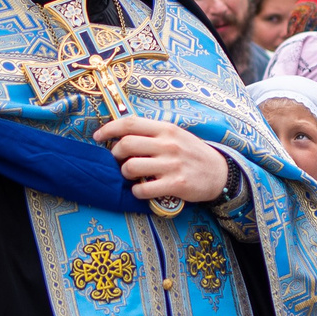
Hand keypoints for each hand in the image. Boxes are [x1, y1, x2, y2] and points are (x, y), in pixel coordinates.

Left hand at [95, 115, 229, 203]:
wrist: (219, 172)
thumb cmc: (191, 153)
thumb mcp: (175, 135)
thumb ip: (152, 133)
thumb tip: (122, 135)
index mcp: (165, 129)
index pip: (129, 123)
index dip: (108, 129)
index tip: (97, 137)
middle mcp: (167, 144)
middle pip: (125, 145)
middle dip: (115, 155)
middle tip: (119, 161)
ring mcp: (171, 165)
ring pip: (131, 168)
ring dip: (124, 174)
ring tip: (131, 176)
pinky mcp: (176, 184)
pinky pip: (143, 189)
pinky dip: (137, 192)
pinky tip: (142, 190)